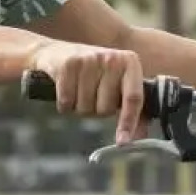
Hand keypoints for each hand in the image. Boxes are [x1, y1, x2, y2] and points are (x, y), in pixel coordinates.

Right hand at [28, 40, 146, 144]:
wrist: (56, 53)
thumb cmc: (93, 72)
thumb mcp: (116, 83)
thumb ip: (131, 108)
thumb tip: (139, 138)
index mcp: (130, 62)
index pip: (134, 98)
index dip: (128, 122)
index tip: (123, 141)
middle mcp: (112, 59)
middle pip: (106, 108)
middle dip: (97, 109)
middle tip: (92, 94)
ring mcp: (89, 60)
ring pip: (86, 107)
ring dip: (79, 106)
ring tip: (78, 90)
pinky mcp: (68, 65)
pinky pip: (67, 102)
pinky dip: (64, 103)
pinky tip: (66, 90)